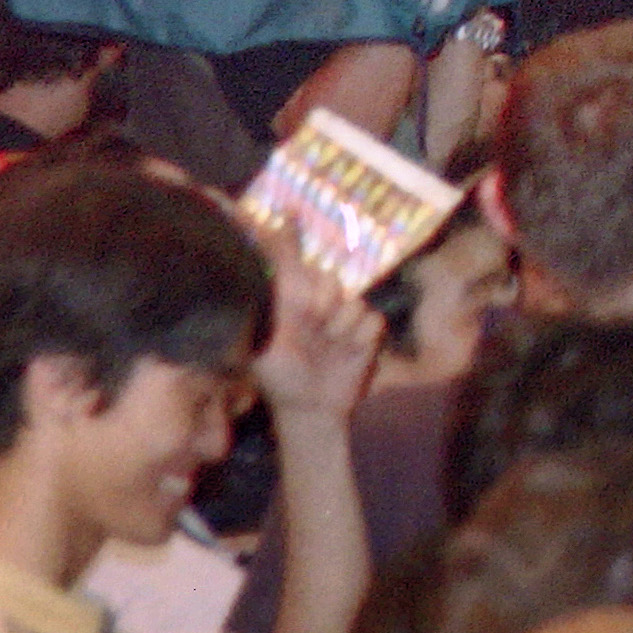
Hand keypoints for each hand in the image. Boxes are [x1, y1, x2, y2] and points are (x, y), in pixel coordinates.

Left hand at [251, 250, 382, 426]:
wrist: (310, 410)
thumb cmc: (280, 379)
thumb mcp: (267, 342)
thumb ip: (271, 306)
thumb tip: (259, 269)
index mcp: (294, 303)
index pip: (296, 265)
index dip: (289, 240)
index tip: (289, 221)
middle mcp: (320, 305)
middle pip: (330, 281)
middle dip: (323, 301)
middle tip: (314, 326)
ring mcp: (344, 319)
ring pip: (353, 302)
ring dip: (341, 326)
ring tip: (329, 347)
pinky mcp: (367, 335)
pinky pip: (373, 320)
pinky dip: (362, 337)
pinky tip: (349, 351)